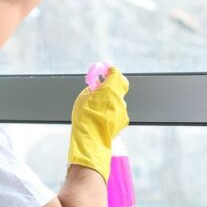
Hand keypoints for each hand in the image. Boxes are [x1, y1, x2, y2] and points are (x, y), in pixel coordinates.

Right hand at [67, 67, 129, 181]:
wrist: (90, 139)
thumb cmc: (84, 118)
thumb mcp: (83, 98)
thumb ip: (93, 89)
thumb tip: (96, 87)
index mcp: (110, 90)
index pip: (116, 74)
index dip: (111, 69)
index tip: (106, 67)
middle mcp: (120, 99)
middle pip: (121, 85)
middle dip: (113, 82)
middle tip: (103, 82)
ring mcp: (123, 110)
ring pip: (118, 99)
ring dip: (111, 98)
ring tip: (98, 103)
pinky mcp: (123, 120)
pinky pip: (118, 110)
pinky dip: (111, 109)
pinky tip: (101, 114)